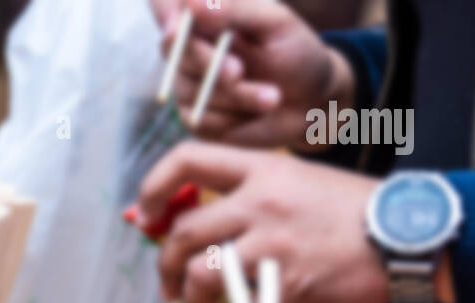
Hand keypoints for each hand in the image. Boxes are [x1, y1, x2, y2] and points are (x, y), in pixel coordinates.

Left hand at [138, 144, 384, 302]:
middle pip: (184, 229)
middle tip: (167, 286)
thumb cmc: (351, 215)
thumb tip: (202, 218)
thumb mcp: (299, 183)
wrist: (401, 238)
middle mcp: (260, 199)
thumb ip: (251, 196)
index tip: (145, 216)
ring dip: (185, 300)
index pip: (187, 159)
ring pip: (199, 271)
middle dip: (163, 263)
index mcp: (262, 168)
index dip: (154, 188)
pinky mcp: (284, 283)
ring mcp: (271, 241)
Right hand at [154, 0, 354, 147]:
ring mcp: (189, 82)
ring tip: (273, 97)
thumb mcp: (274, 24)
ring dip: (234, 96)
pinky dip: (233, 118)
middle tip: (239, 72)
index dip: (164, 11)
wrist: (311, 104)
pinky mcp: (196, 117)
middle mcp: (191, 45)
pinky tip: (258, 111)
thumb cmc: (297, 53)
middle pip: (171, 48)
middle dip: (208, 62)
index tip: (176, 28)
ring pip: (190, 88)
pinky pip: (201, 119)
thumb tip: (190, 2)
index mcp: (207, 12)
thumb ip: (234, 10)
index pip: (164, 1)